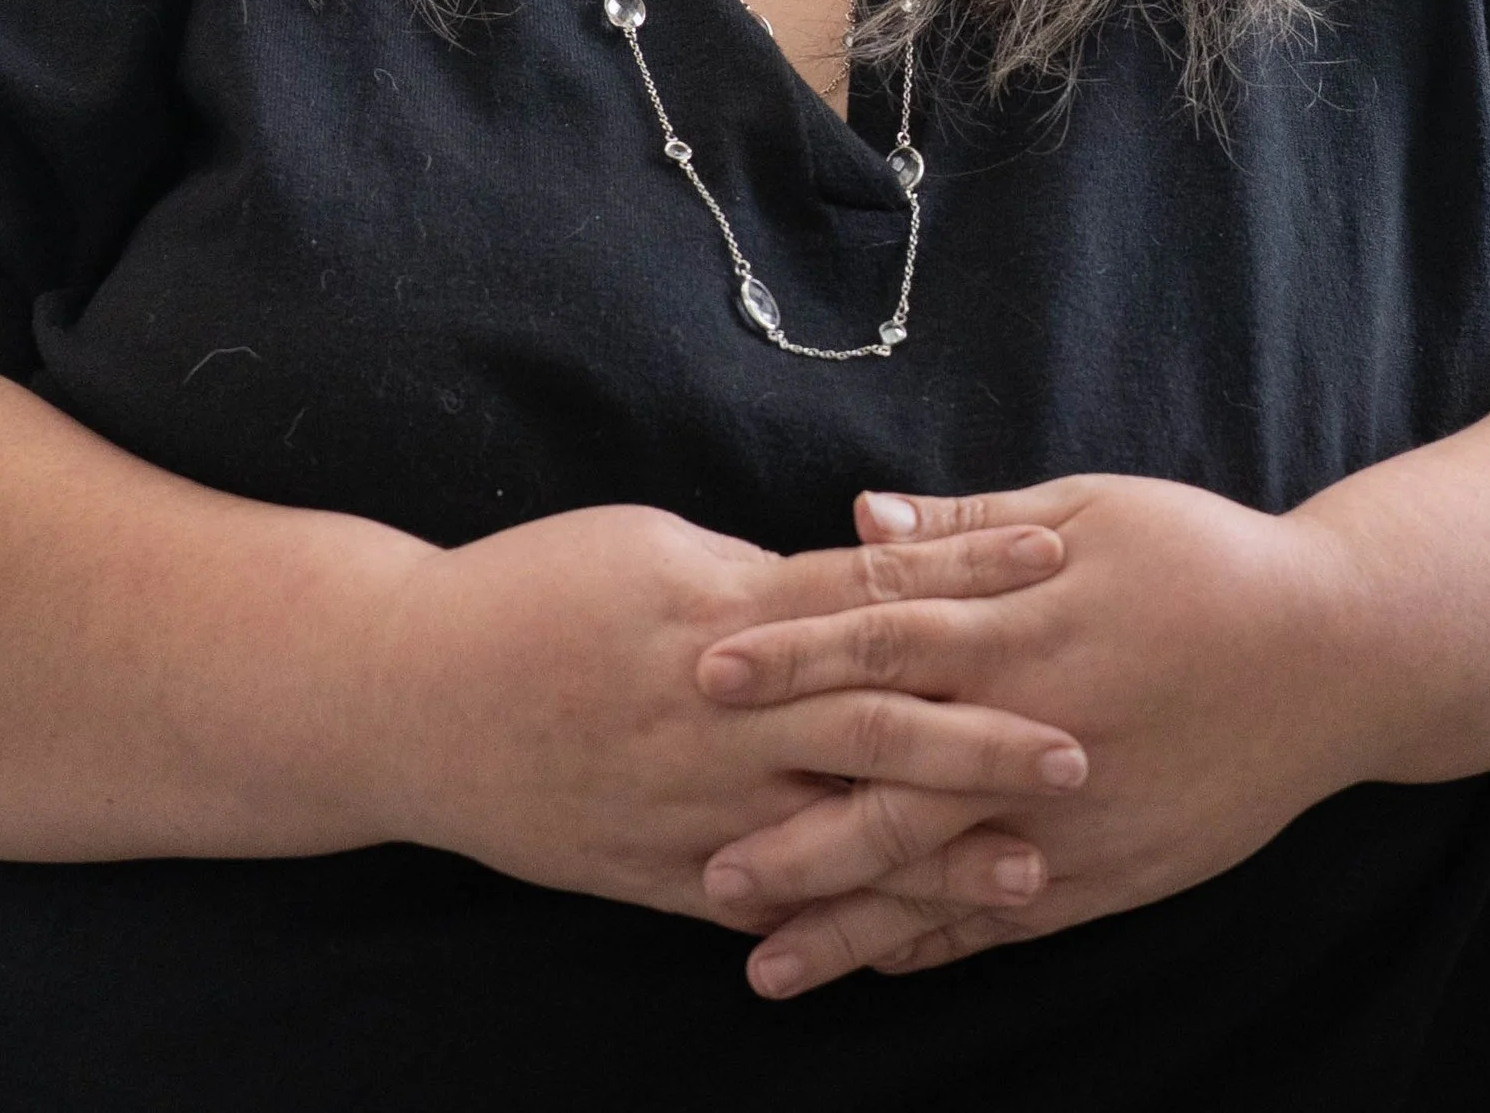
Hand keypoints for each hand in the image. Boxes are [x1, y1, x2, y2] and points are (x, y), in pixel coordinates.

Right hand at [362, 501, 1088, 917]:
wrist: (406, 697)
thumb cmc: (530, 594)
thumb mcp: (649, 548)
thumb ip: (755, 579)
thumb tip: (848, 577)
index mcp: (718, 611)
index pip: (869, 592)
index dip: (965, 580)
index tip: (1056, 566)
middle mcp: (714, 713)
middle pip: (874, 722)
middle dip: (982, 735)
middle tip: (1083, 744)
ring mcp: (688, 803)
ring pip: (836, 830)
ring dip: (939, 852)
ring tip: (1034, 865)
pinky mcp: (657, 873)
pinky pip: (768, 904)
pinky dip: (842, 923)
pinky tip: (914, 941)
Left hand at [693, 474, 1361, 994]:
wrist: (1338, 654)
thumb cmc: (1204, 559)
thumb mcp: (1088, 508)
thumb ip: (968, 530)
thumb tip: (856, 516)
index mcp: (1024, 624)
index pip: (880, 638)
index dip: (790, 656)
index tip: (705, 672)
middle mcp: (1038, 728)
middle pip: (892, 784)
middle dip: (792, 827)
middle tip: (699, 861)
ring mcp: (1077, 815)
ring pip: (940, 876)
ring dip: (847, 916)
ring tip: (760, 956)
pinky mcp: (1115, 870)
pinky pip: (1007, 919)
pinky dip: (937, 943)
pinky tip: (875, 964)